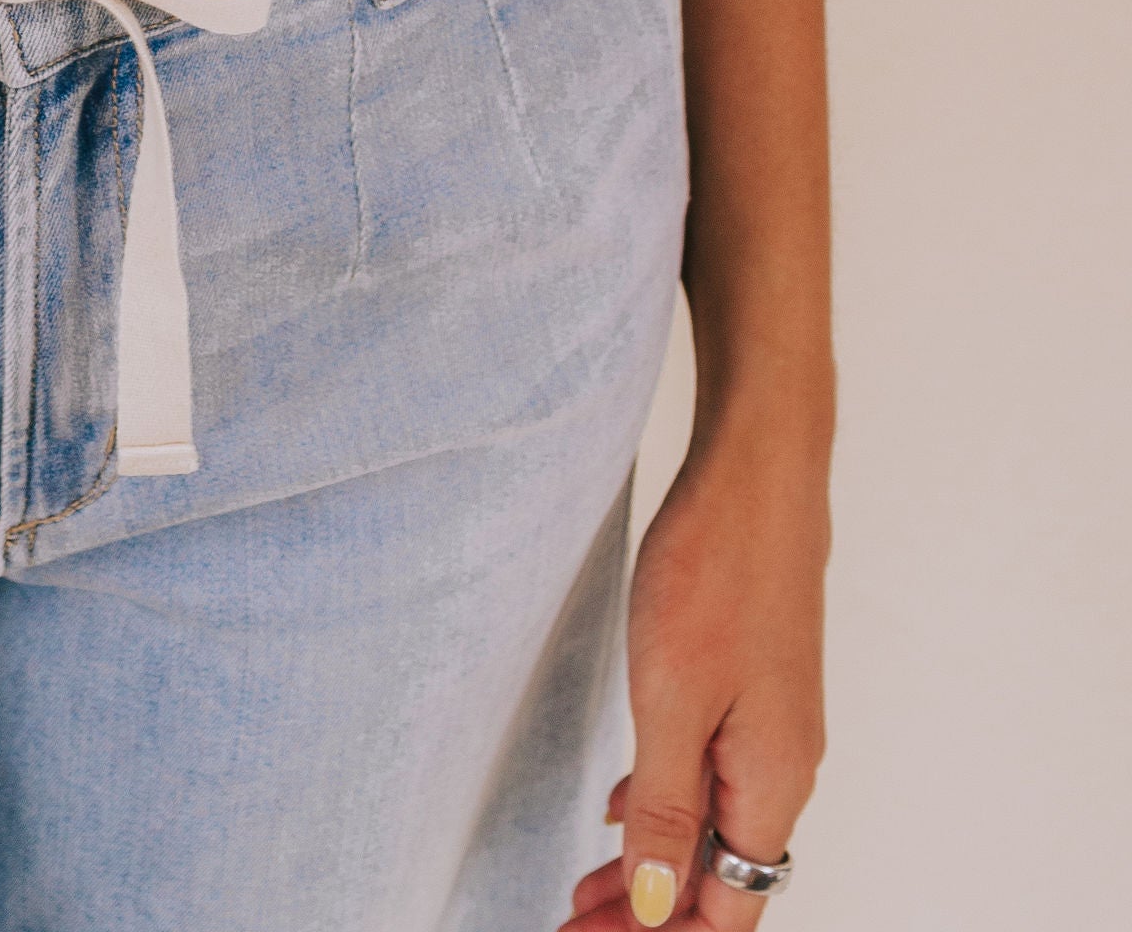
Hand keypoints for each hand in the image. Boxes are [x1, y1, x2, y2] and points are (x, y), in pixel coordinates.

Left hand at [559, 414, 828, 926]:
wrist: (758, 470)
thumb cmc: (717, 571)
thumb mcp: (672, 700)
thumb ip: (666, 809)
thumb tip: (658, 906)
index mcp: (772, 784)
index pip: (724, 910)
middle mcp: (782, 767)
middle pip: (719, 879)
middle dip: (648, 911)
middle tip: (574, 923)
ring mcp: (771, 724)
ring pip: (712, 825)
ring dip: (653, 862)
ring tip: (588, 888)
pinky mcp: (753, 684)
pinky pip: (711, 773)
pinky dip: (665, 805)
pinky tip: (623, 806)